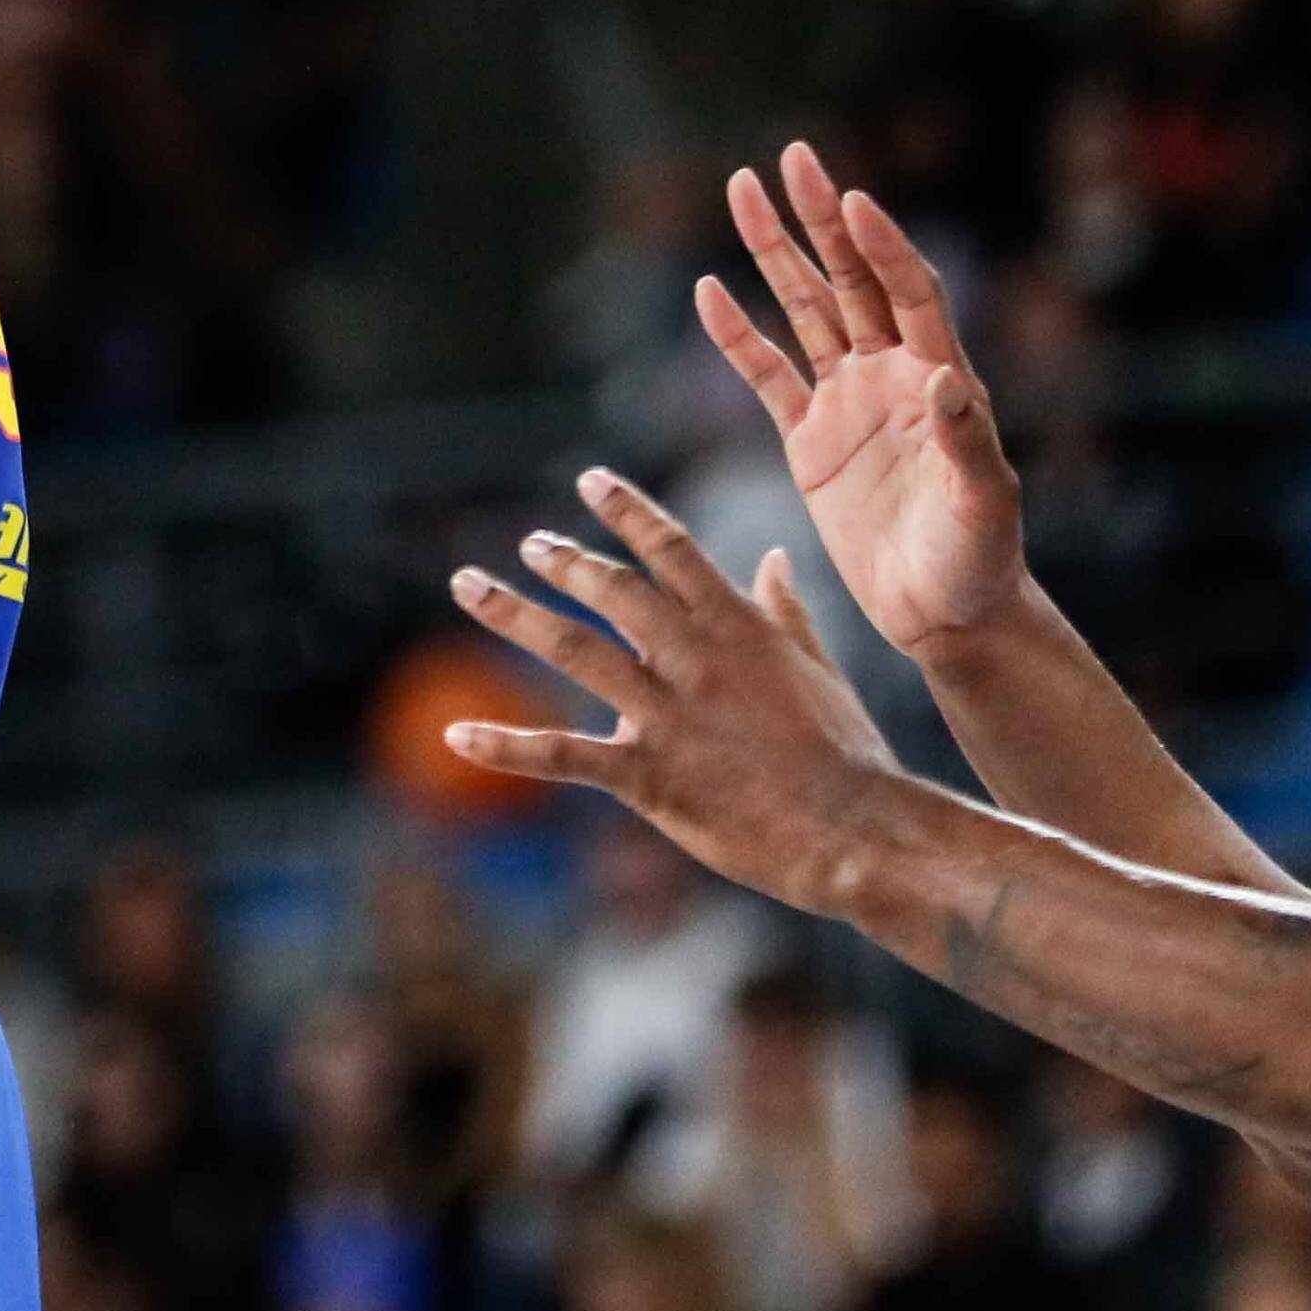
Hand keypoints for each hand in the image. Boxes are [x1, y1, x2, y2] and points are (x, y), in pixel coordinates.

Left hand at [446, 468, 904, 912]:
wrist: (855, 830)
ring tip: (468, 584)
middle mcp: (693, 657)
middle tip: (529, 543)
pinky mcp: (647, 774)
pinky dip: (504, 746)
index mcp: (736, 626)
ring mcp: (666, 713)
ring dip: (512, 613)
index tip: (591, 480)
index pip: (670, 548)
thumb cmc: (845, 752)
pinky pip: (561, 754)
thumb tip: (774, 558)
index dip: (627, 510)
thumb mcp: (818, 667)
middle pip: (610, 588)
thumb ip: (784, 611)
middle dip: (562, 560)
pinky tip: (454, 736)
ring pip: (572, 649)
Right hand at [697, 142, 1032, 666]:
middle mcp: (892, 376)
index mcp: (940, 378)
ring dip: (775, 254)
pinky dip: (738, 338)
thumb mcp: (985, 505)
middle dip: (819, 220)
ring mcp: (848, 403)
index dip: (883, 246)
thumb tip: (946, 380)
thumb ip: (968, 442)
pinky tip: (709, 291)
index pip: (910, 292)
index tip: (853, 200)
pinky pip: (767, 377)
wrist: (945, 615)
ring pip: (805, 311)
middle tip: (791, 158)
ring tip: (741, 192)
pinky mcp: (810, 441)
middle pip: (852, 279)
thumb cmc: (981, 561)